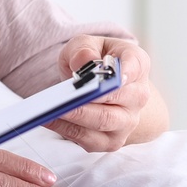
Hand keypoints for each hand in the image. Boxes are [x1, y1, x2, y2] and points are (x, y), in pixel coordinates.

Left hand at [46, 35, 161, 150]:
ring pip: (103, 121)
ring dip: (77, 115)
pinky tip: (48, 119)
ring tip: (52, 108)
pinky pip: (88, 138)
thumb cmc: (95, 62)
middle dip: (93, 95)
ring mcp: (127, 121)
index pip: (136, 65)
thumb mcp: (87, 45)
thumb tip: (84, 60)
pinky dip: (66, 129)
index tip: (117, 75)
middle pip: (117, 97)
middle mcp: (138, 96)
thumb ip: (84, 48)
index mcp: (137, 65)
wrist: (103, 88)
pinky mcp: (111, 141)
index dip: (127, 70)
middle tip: (69, 94)